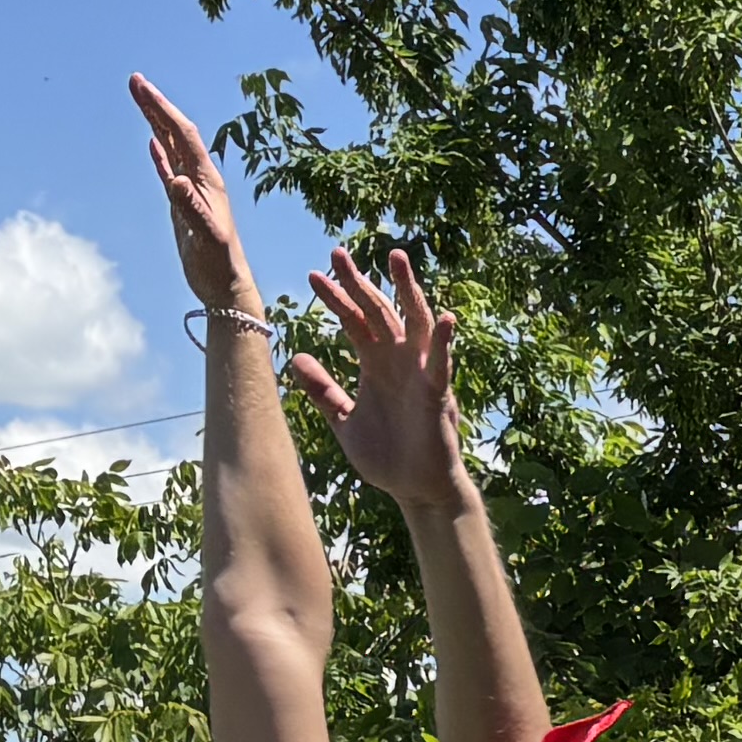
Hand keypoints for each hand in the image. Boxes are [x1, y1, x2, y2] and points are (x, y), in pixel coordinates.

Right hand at [128, 73, 262, 319]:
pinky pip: (169, 170)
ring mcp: (191, 190)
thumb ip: (192, 207)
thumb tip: (175, 180)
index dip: (163, 109)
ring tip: (140, 99)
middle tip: (134, 80)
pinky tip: (152, 143)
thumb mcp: (207, 235)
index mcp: (207, 179)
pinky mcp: (183, 205)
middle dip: (155, 106)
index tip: (142, 87)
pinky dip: (160, 154)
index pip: (183, 134)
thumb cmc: (220, 263)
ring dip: (155, 123)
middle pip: (175, 132)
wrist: (225, 286)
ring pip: (171, 147)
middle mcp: (200, 179)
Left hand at [294, 247, 466, 503]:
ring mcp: (420, 373)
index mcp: (376, 364)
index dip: (335, 298)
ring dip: (407, 290)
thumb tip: (295, 358)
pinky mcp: (437, 394)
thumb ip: (323, 390)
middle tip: (338, 252)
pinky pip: (443, 364)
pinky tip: (446, 319)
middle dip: (359, 282)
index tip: (313, 275)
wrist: (414, 489)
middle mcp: (399, 360)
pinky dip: (445, 342)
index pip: (354, 321)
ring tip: (396, 257)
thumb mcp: (343, 421)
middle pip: (378, 310)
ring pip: (415, 322)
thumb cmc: (386, 456)